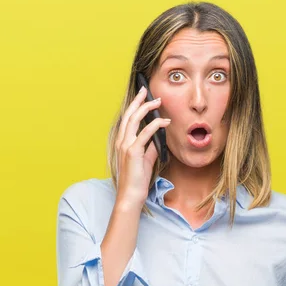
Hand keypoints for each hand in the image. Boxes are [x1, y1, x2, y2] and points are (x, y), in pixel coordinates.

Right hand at [114, 86, 170, 208]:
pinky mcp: (133, 152)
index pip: (127, 119)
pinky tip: (164, 121)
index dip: (134, 105)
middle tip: (147, 90)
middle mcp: (121, 141)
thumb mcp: (146, 159)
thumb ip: (150, 147)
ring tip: (158, 101)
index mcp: (122, 142)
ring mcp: (126, 146)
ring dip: (147, 108)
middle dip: (139, 100)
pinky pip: (145, 133)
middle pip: (129, 114)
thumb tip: (159, 137)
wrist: (131, 195)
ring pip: (135, 120)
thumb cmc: (137, 179)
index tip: (143, 96)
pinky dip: (155, 125)